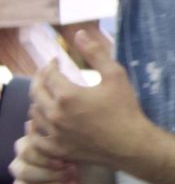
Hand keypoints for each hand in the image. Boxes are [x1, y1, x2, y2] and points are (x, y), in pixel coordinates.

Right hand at [9, 122, 79, 183]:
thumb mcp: (69, 143)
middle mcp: (20, 167)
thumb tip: (30, 124)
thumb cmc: (75, 154)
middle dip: (50, 174)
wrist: (86, 172)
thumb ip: (51, 135)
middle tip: (72, 172)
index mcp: (25, 149)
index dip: (46, 158)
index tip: (67, 159)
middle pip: (24, 172)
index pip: (26, 153)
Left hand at [28, 29, 155, 169]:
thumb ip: (96, 53)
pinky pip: (36, 139)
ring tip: (45, 95)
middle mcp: (55, 114)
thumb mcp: (116, 76)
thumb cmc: (125, 109)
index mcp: (67, 95)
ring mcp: (54, 134)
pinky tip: (42, 123)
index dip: (51, 65)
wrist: (131, 144)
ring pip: (34, 114)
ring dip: (37, 101)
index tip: (56, 60)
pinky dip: (35, 128)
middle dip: (40, 79)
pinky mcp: (57, 149)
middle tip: (47, 74)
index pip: (49, 74)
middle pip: (36, 92)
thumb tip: (80, 34)